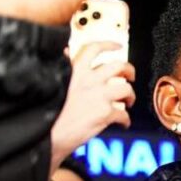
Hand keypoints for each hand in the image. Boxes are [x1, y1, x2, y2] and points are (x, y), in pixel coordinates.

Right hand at [50, 41, 135, 173]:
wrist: (49, 135)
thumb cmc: (50, 113)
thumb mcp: (56, 83)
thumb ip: (65, 67)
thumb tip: (65, 51)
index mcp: (76, 72)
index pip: (93, 49)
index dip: (108, 44)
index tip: (117, 46)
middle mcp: (89, 81)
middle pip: (119, 66)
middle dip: (130, 70)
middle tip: (130, 76)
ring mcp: (99, 96)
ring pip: (126, 89)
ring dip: (131, 96)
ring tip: (127, 102)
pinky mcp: (105, 113)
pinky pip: (124, 114)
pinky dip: (126, 120)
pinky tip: (122, 123)